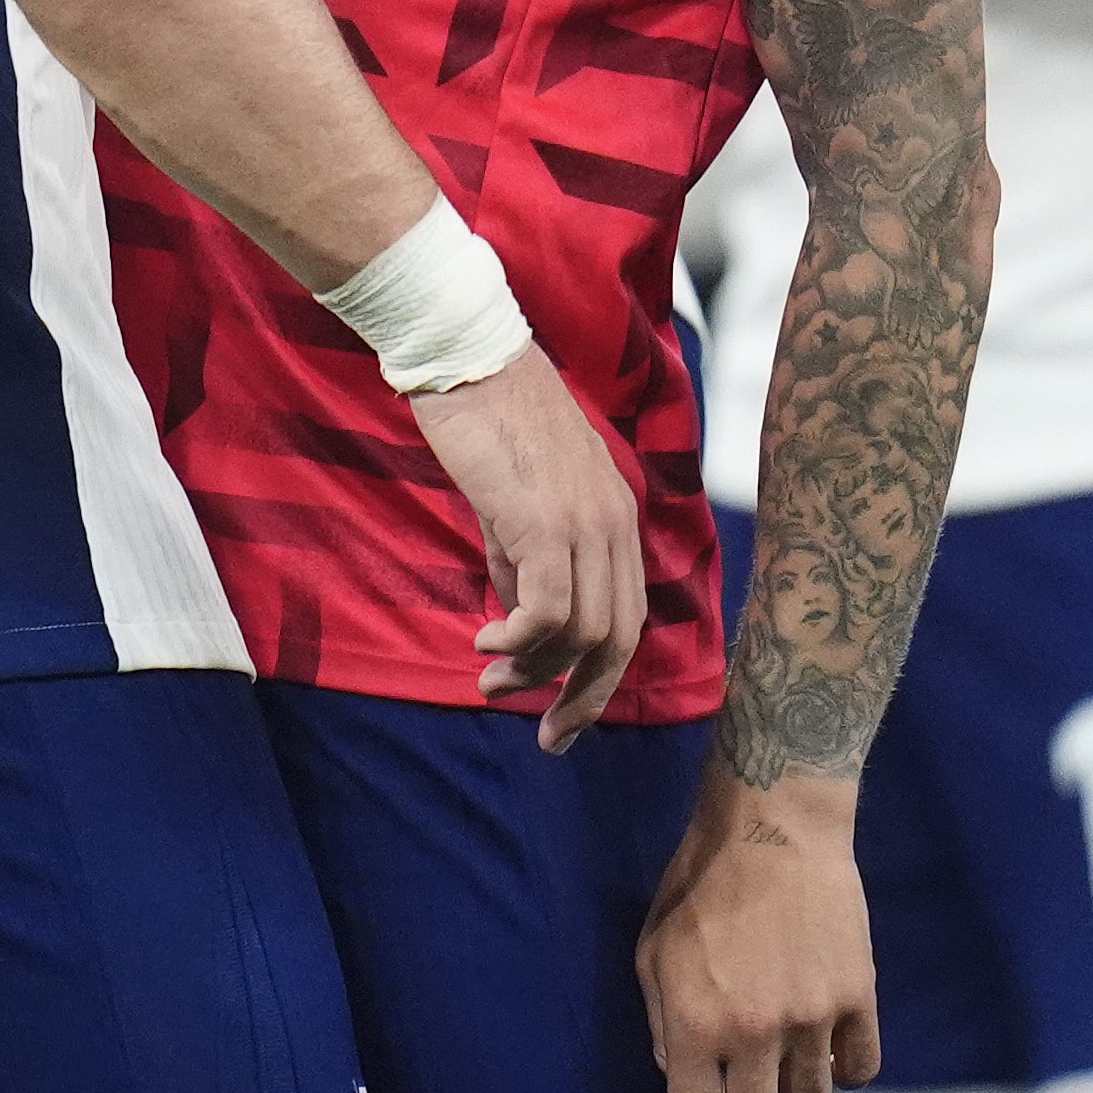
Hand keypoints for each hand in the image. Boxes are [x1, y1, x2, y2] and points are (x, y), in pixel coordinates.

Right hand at [406, 345, 646, 748]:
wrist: (465, 356)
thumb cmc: (483, 418)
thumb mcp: (515, 500)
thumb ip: (524, 559)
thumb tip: (517, 624)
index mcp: (615, 514)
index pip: (627, 617)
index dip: (600, 677)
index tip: (564, 716)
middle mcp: (615, 522)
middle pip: (620, 639)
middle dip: (584, 698)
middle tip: (547, 736)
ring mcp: (587, 522)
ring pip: (583, 633)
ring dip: (533, 673)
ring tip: (488, 679)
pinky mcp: (547, 523)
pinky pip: (548, 612)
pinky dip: (520, 644)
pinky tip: (485, 642)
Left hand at [637, 767, 878, 1092]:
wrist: (772, 825)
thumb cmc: (699, 884)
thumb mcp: (652, 950)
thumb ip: (658, 1022)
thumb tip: (676, 1076)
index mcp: (690, 1023)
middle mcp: (751, 1032)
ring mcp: (810, 1018)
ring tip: (781, 1056)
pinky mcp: (857, 996)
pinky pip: (859, 1069)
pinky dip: (842, 1065)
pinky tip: (824, 1039)